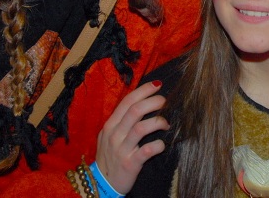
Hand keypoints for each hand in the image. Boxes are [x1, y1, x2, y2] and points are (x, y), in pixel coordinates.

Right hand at [95, 80, 169, 194]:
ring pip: (140, 128)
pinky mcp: (130, 164)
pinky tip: (162, 144)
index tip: (157, 85)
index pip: (127, 102)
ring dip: (157, 122)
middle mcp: (115, 135)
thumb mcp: (111, 134)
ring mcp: (121, 149)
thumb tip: (144, 102)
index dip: (143, 91)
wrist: (102, 183)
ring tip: (166, 124)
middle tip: (165, 101)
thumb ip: (124, 120)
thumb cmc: (111, 155)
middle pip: (135, 111)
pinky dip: (157, 145)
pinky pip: (146, 151)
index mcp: (111, 124)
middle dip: (153, 102)